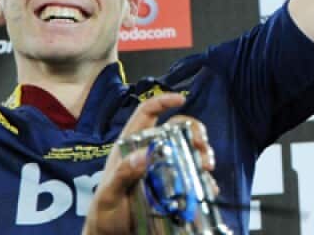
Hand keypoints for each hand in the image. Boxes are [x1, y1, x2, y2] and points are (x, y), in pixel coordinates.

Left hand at [83, 93, 215, 234]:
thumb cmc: (105, 215)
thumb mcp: (108, 196)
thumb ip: (122, 175)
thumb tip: (143, 155)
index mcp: (130, 147)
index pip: (146, 114)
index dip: (162, 101)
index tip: (181, 99)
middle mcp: (150, 153)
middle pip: (176, 129)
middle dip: (194, 131)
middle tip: (202, 145)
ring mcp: (164, 169)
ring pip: (189, 149)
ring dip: (203, 153)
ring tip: (207, 167)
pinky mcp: (174, 186)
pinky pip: (194, 176)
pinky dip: (204, 178)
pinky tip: (208, 185)